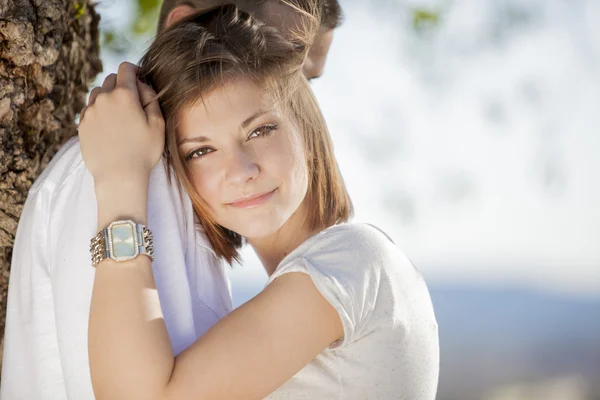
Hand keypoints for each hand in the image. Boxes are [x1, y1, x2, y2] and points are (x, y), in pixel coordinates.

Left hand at [78, 62, 164, 184]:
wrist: (119, 176)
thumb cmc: (143, 151)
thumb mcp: (158, 124)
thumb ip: (151, 98)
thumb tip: (142, 85)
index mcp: (124, 95)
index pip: (126, 68)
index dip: (134, 71)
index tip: (140, 80)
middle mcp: (104, 98)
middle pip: (110, 79)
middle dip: (122, 84)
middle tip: (133, 102)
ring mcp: (90, 111)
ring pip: (97, 93)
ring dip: (108, 96)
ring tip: (119, 114)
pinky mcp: (81, 124)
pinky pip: (89, 109)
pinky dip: (99, 111)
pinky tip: (109, 126)